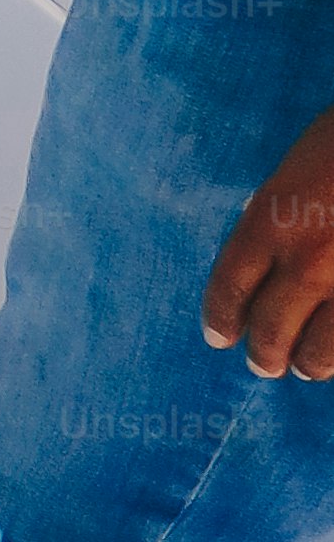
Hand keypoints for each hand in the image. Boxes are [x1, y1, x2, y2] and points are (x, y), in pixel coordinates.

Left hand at [205, 100, 333, 376]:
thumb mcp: (293, 172)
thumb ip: (276, 219)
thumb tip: (265, 255)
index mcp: (271, 222)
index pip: (231, 284)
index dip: (221, 315)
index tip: (218, 337)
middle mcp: (306, 261)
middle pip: (272, 326)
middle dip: (264, 352)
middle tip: (262, 364)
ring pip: (322, 349)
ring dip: (310, 364)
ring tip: (305, 369)